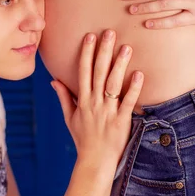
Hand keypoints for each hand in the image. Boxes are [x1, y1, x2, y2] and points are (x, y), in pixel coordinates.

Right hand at [51, 30, 143, 168]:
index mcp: (83, 101)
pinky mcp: (122, 122)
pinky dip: (134, 88)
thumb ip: (64, 97)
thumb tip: (54, 80)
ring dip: (120, 65)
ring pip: (114, 84)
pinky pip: (128, 102)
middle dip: (104, 52)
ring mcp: (108, 112)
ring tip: (126, 47)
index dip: (87, 53)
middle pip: (99, 73)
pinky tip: (139, 74)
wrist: (94, 162)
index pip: (84, 72)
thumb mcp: (70, 118)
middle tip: (110, 33)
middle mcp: (94, 103)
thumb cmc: (83, 139)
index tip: (90, 36)